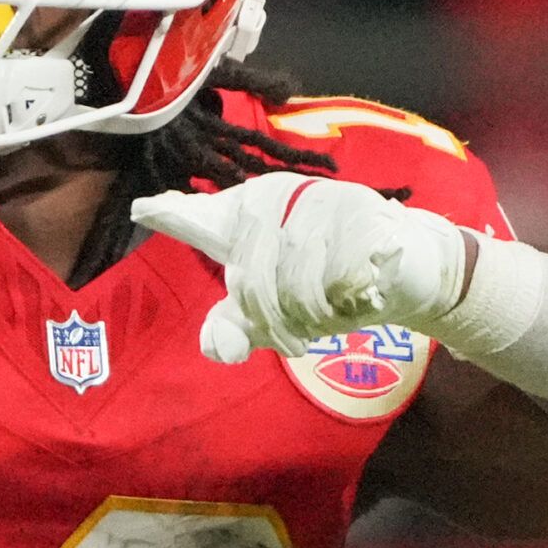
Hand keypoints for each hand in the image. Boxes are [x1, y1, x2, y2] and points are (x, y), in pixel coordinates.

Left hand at [131, 171, 466, 361]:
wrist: (405, 265)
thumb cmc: (330, 282)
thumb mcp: (280, 313)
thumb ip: (242, 327)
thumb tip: (214, 348)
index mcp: (249, 215)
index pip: (203, 219)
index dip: (174, 215)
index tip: (143, 209)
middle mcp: (279, 198)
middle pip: (252, 281)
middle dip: (276, 322)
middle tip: (299, 335)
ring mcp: (320, 201)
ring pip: (296, 286)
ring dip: (316, 316)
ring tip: (332, 310)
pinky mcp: (362, 213)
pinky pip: (341, 279)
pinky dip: (351, 301)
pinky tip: (361, 293)